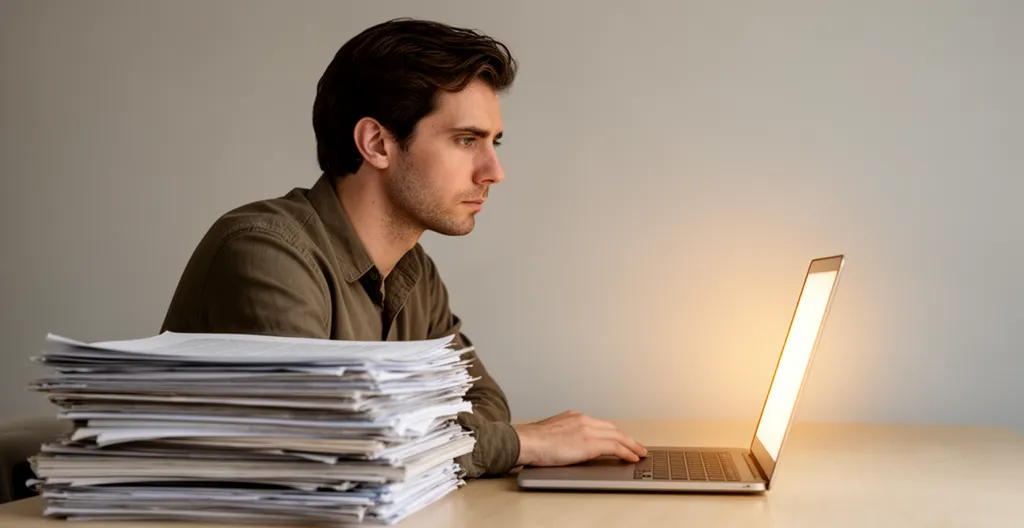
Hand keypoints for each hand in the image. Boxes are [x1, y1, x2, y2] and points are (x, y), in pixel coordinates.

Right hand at [512, 410, 646, 466]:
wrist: (525, 441)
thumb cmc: (531, 441)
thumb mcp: (550, 433)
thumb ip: (563, 436)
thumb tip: (566, 446)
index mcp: (573, 417)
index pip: (600, 424)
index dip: (613, 432)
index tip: (620, 439)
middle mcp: (582, 419)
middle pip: (612, 428)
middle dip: (626, 438)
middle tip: (636, 446)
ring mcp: (587, 429)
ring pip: (618, 436)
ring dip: (631, 445)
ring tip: (640, 452)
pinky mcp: (589, 442)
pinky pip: (615, 446)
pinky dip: (626, 452)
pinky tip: (632, 457)